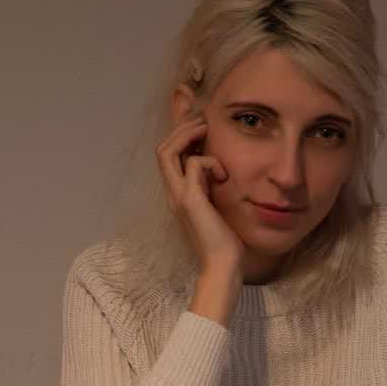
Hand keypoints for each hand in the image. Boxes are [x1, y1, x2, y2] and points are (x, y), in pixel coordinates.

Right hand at [156, 107, 243, 279]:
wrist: (223, 264)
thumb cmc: (224, 239)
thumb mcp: (217, 203)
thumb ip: (211, 184)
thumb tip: (217, 165)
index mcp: (178, 193)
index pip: (168, 155)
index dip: (180, 134)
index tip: (202, 127)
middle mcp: (172, 193)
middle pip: (162, 148)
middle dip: (181, 127)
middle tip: (204, 121)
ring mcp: (178, 196)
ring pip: (167, 151)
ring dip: (186, 134)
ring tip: (206, 130)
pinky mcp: (190, 201)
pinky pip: (192, 165)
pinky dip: (209, 161)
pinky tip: (223, 175)